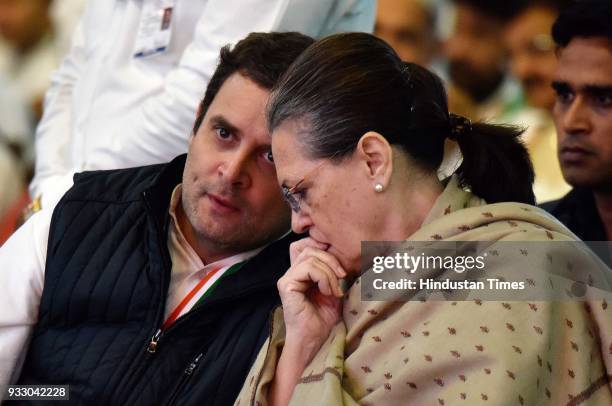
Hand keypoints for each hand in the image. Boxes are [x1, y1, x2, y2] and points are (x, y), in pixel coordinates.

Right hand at [277, 238, 345, 364]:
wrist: (315, 340)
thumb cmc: (325, 318)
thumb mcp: (335, 288)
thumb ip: (335, 270)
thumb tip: (347, 251)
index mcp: (301, 271)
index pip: (307, 244)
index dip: (323, 246)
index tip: (339, 263)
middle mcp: (291, 272)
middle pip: (310, 247)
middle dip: (331, 259)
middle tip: (343, 276)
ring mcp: (287, 278)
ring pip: (310, 256)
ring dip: (329, 272)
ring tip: (335, 290)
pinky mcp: (286, 285)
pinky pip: (308, 268)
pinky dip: (323, 277)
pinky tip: (328, 292)